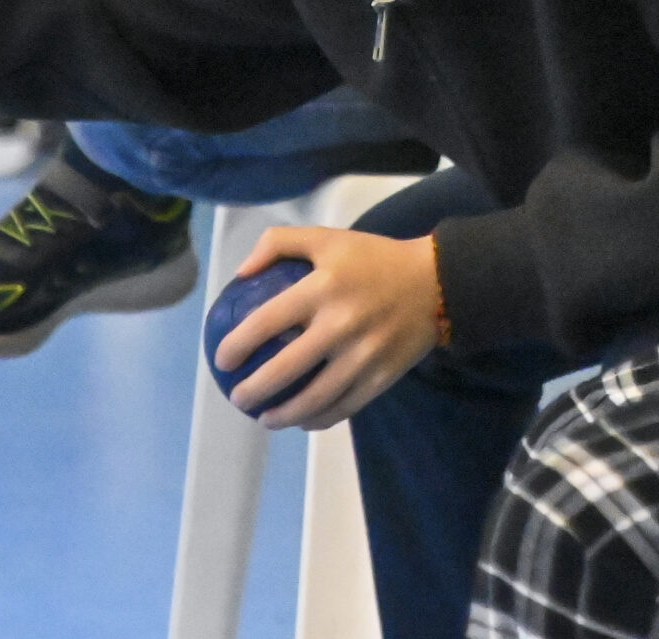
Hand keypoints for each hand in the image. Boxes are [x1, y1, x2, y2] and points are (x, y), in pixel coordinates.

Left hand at [215, 226, 442, 429]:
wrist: (436, 282)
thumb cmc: (373, 259)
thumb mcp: (327, 237)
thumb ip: (278, 243)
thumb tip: (240, 274)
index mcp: (323, 287)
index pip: (266, 322)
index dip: (237, 345)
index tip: (222, 360)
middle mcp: (341, 323)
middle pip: (285, 369)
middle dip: (253, 391)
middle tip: (238, 397)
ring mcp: (363, 355)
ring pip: (314, 399)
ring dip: (282, 415)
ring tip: (264, 418)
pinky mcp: (382, 377)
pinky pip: (344, 407)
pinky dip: (318, 419)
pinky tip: (302, 420)